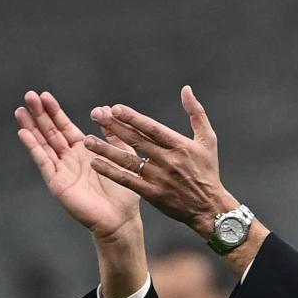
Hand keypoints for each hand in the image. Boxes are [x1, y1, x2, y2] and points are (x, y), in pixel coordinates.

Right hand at [16, 91, 141, 240]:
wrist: (121, 218)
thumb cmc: (124, 191)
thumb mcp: (123, 155)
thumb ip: (114, 134)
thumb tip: (105, 109)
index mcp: (84, 151)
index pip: (64, 127)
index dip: (54, 112)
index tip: (44, 95)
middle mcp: (69, 159)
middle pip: (50, 132)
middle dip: (40, 114)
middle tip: (29, 96)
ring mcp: (61, 170)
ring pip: (43, 144)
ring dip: (32, 127)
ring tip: (20, 110)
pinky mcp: (57, 183)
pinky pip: (44, 162)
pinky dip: (34, 148)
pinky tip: (24, 133)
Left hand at [85, 86, 234, 235]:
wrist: (210, 207)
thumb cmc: (208, 171)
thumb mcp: (208, 140)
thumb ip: (196, 113)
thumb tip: (186, 90)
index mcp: (180, 145)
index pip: (152, 128)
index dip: (133, 118)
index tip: (115, 108)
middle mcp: (168, 160)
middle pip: (137, 141)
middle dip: (114, 127)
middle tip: (95, 114)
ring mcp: (159, 178)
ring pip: (128, 161)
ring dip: (106, 150)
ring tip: (87, 141)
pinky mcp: (153, 194)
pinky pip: (128, 181)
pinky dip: (111, 172)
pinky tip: (96, 164)